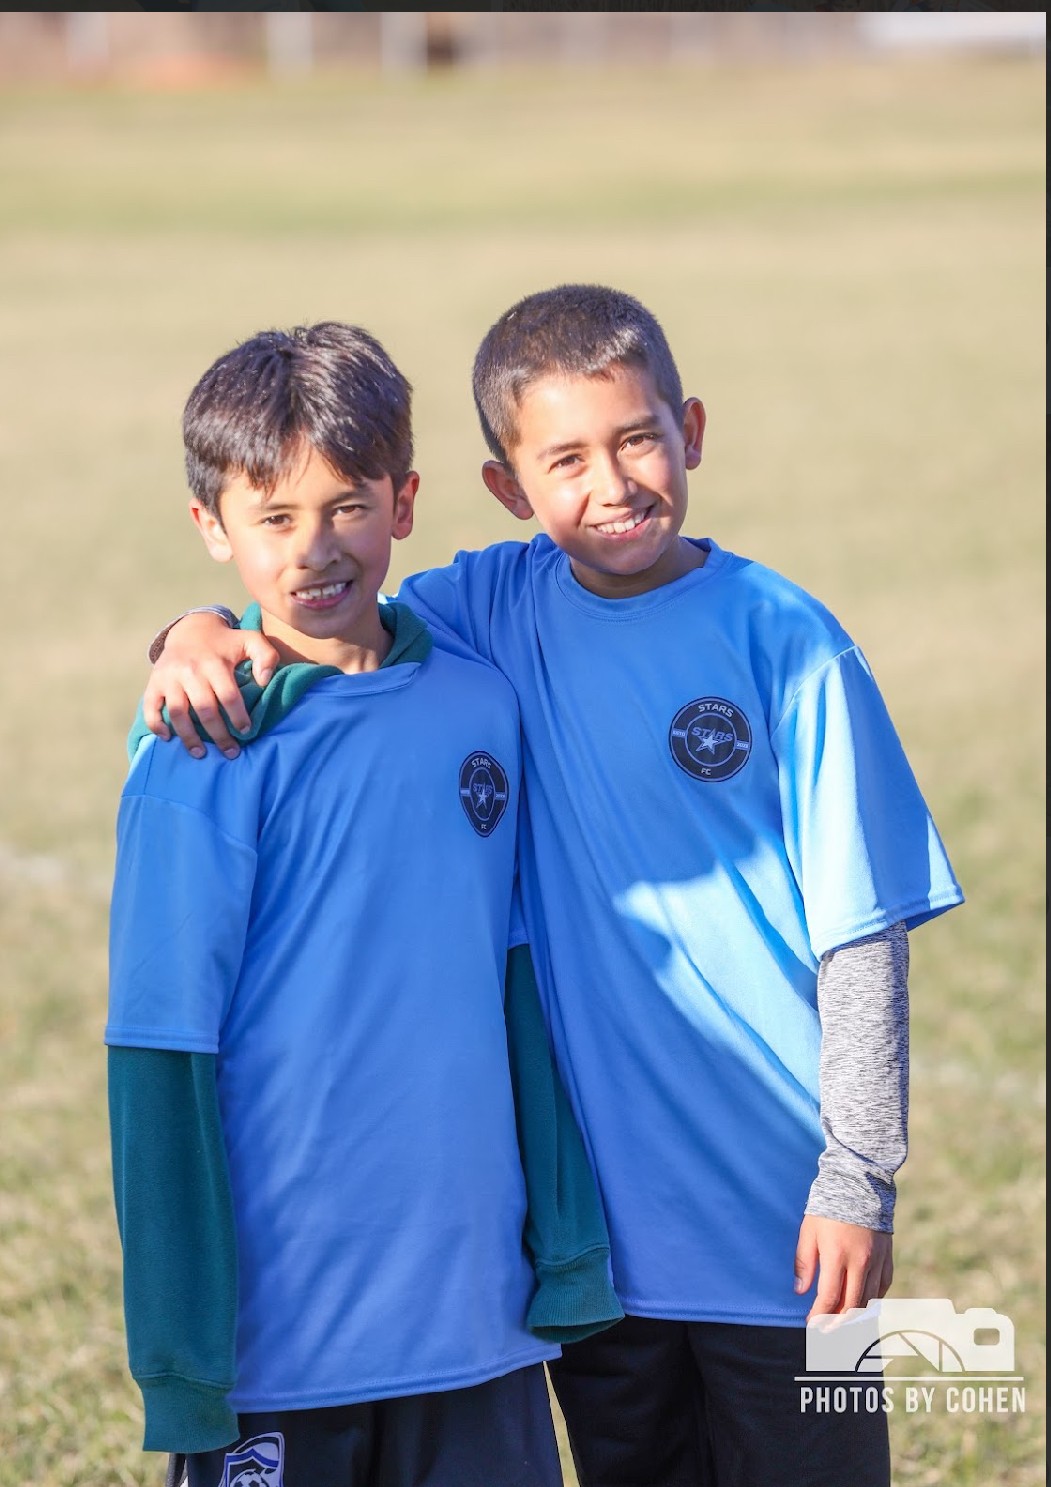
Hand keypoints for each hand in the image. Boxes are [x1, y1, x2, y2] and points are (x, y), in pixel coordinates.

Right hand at [143, 613, 279, 757]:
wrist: (191, 629)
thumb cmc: (226, 643)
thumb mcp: (251, 640)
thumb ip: (266, 656)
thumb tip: (265, 681)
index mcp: (214, 663)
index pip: (228, 695)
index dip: (238, 717)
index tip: (246, 731)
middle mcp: (190, 671)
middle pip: (204, 710)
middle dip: (219, 735)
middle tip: (231, 752)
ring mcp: (169, 678)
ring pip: (177, 713)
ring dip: (188, 737)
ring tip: (200, 754)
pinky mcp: (154, 682)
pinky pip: (150, 707)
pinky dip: (155, 724)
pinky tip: (167, 738)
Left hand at [794, 1214, 892, 1320]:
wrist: (859, 1185)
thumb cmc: (828, 1208)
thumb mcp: (809, 1231)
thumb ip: (804, 1262)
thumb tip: (799, 1290)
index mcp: (837, 1254)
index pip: (829, 1296)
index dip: (819, 1314)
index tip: (812, 1324)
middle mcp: (860, 1261)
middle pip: (851, 1305)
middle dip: (837, 1322)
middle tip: (825, 1329)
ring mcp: (877, 1260)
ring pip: (868, 1300)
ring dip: (854, 1315)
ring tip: (841, 1321)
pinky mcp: (887, 1257)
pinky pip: (882, 1287)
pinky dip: (872, 1300)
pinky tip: (861, 1303)